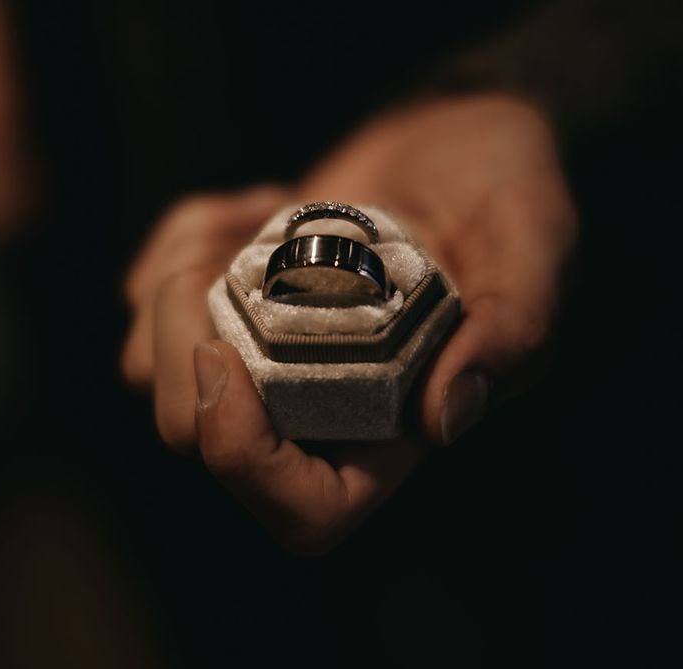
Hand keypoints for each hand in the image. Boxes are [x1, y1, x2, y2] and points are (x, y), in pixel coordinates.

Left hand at [123, 94, 576, 553]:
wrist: (455, 143)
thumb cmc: (506, 194)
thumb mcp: (534, 248)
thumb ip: (511, 334)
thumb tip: (444, 421)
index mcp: (390, 422)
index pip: (304, 511)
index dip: (247, 464)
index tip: (229, 362)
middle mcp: (316, 405)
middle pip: (197, 439)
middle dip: (178, 352)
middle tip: (224, 258)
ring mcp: (261, 355)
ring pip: (154, 372)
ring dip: (171, 286)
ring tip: (252, 215)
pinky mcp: (226, 303)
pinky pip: (148, 301)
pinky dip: (175, 243)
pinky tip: (244, 206)